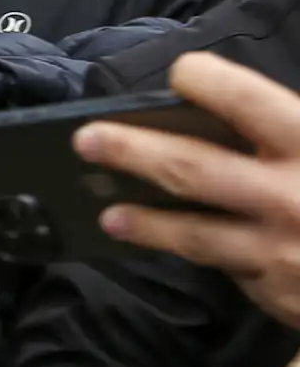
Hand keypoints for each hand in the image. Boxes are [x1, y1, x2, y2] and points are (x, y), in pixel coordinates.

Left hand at [81, 53, 299, 327]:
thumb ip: (294, 129)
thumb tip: (241, 101)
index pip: (249, 101)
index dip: (208, 80)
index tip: (180, 71)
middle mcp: (292, 198)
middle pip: (192, 169)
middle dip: (131, 150)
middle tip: (86, 139)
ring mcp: (279, 252)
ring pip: (193, 234)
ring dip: (144, 223)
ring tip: (108, 212)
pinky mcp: (275, 295)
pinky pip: (227, 269)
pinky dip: (200, 255)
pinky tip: (169, 245)